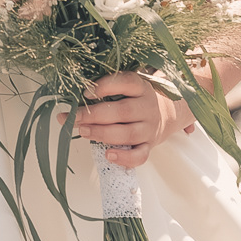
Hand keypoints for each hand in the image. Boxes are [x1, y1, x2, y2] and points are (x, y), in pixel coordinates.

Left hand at [71, 71, 193, 165]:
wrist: (166, 113)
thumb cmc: (136, 98)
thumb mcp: (128, 87)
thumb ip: (107, 89)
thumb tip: (75, 97)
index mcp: (141, 87)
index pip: (127, 82)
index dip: (106, 86)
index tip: (86, 93)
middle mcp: (147, 107)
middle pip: (123, 111)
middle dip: (95, 115)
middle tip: (75, 116)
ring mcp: (150, 128)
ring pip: (128, 134)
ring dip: (103, 134)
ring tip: (83, 131)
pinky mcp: (149, 146)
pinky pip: (140, 156)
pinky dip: (124, 158)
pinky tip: (108, 155)